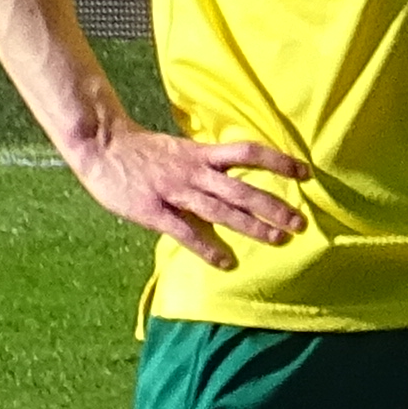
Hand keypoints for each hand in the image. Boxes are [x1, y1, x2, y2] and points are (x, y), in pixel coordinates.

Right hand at [69, 120, 306, 270]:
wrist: (101, 146)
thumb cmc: (144, 152)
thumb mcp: (182, 152)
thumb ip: (209, 167)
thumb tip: (238, 186)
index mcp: (202, 154)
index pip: (248, 153)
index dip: (278, 161)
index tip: (306, 173)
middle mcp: (194, 171)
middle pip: (242, 188)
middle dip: (273, 206)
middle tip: (300, 223)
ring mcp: (174, 190)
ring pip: (220, 209)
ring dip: (251, 226)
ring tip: (278, 240)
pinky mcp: (153, 209)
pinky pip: (185, 231)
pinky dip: (207, 247)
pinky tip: (226, 262)